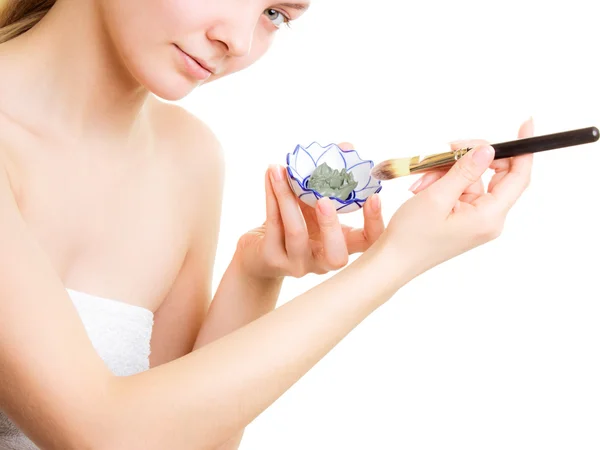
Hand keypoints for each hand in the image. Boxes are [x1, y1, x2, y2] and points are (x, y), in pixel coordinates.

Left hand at [236, 143, 384, 279]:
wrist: (260, 251)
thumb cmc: (296, 223)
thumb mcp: (314, 203)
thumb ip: (331, 180)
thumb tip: (346, 147)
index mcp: (342, 246)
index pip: (368, 243)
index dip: (374, 224)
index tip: (374, 197)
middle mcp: (322, 261)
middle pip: (336, 256)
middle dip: (331, 226)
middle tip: (324, 200)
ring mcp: (297, 263)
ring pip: (296, 232)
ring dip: (288, 197)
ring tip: (282, 170)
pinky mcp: (272, 258)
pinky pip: (274, 224)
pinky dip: (273, 196)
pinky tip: (272, 174)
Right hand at [378, 118, 533, 280]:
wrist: (392, 262)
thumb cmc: (411, 236)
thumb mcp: (437, 196)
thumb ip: (464, 171)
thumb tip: (487, 150)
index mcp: (488, 217)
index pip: (518, 176)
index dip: (523, 149)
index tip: (525, 125)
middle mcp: (488, 220)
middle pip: (494, 174)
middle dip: (469, 158)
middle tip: (448, 147)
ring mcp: (476, 220)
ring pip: (472, 180)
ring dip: (447, 172)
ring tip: (422, 181)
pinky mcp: (464, 219)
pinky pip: (461, 190)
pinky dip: (443, 183)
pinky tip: (424, 188)